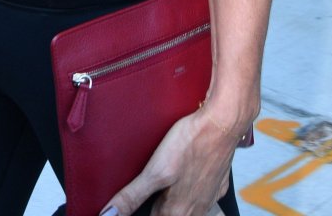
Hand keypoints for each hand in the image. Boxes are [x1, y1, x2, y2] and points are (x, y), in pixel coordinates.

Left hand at [99, 107, 237, 215]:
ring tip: (164, 185)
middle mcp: (195, 209)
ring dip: (173, 200)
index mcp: (177, 210)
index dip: (141, 209)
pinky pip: (201, 195)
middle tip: (150, 187)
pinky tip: (185, 176)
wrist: (221, 124)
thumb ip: (133, 195)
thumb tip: (109, 214)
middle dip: (157, 205)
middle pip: (168, 214)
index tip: (137, 199)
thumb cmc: (189, 143)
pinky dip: (191, 190)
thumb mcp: (155, 170)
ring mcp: (209, 197)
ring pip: (186, 207)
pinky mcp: (217, 183)